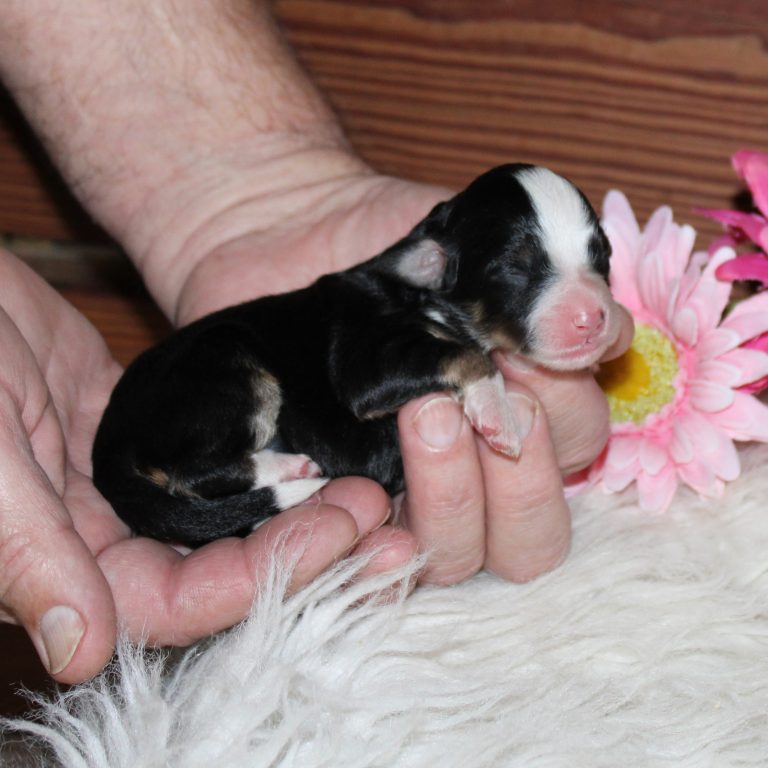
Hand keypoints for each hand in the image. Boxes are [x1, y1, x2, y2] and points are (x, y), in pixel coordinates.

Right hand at [0, 250, 395, 683]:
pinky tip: (326, 447)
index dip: (261, 577)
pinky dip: (272, 461)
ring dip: (298, 508)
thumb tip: (81, 652)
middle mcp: (103, 538)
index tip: (338, 530)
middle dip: (302, 548)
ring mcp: (134, 487)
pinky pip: (225, 463)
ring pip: (229, 518)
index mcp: (59, 561)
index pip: (174, 602)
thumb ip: (25, 548)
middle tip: (376, 511)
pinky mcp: (154, 437)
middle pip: (217, 567)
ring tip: (371, 484)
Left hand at [166, 159, 633, 586]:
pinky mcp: (341, 507)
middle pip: (536, 536)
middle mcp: (476, 468)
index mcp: (527, 407)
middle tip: (475, 400)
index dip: (565, 406)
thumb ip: (545, 279)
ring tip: (422, 412)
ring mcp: (407, 495)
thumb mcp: (483, 240)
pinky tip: (358, 494)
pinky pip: (370, 566)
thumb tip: (596, 326)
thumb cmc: (395, 242)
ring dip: (457, 497)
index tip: (524, 349)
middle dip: (525, 476)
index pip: (581, 444)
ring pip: (465, 558)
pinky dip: (374, 547)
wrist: (292, 236)